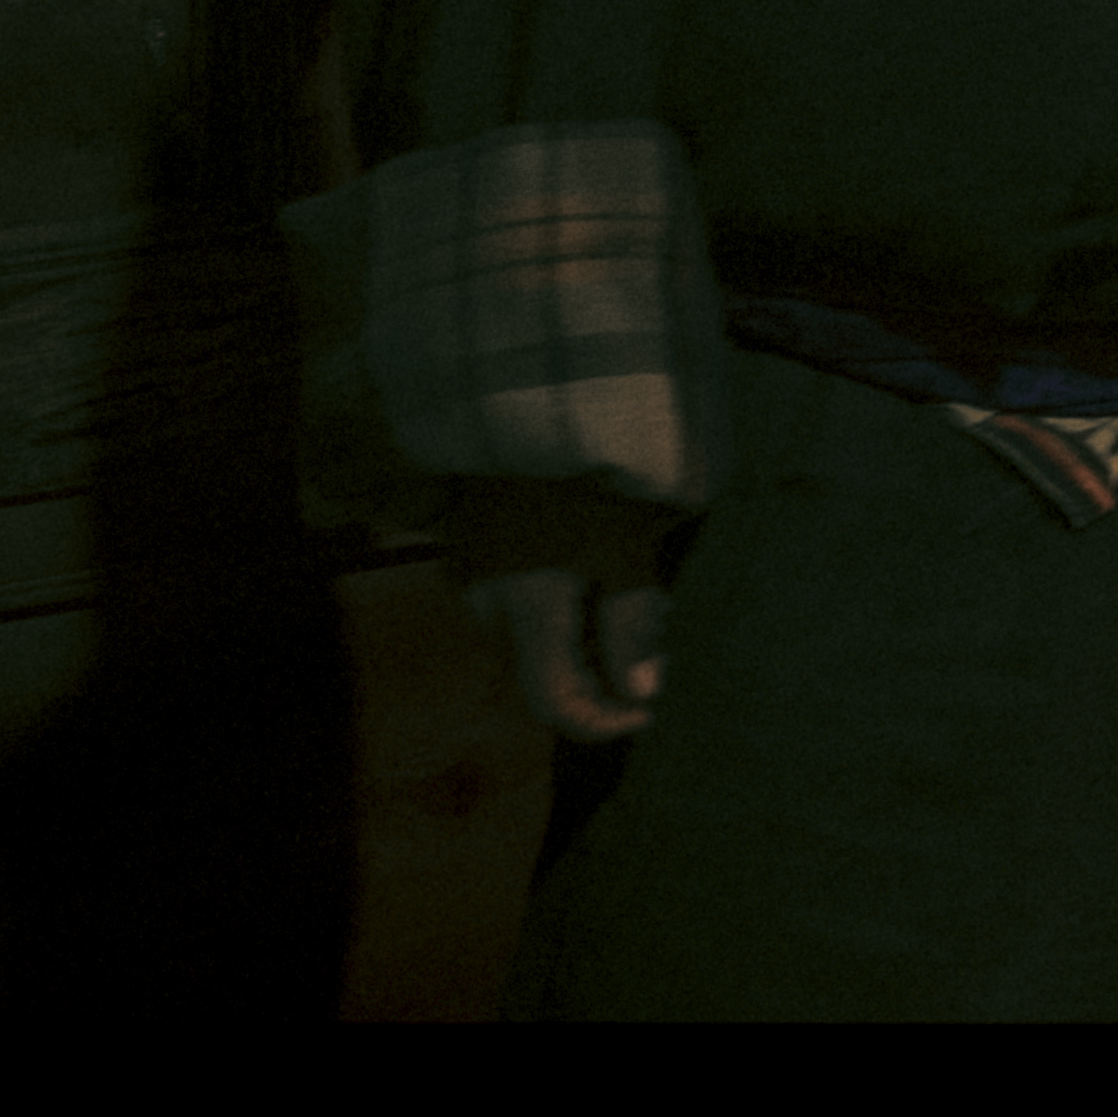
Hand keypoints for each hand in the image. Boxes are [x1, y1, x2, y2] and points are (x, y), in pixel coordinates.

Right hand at [449, 477, 676, 744]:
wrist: (525, 397)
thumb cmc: (586, 471)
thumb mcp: (627, 546)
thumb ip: (633, 623)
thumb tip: (643, 693)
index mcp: (525, 609)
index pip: (554, 701)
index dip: (602, 720)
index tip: (648, 709)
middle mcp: (486, 605)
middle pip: (540, 672)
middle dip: (597, 673)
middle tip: (649, 636)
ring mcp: (469, 578)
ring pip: (525, 639)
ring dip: (575, 638)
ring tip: (625, 590)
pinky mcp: (467, 553)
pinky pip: (511, 604)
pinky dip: (552, 607)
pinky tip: (588, 571)